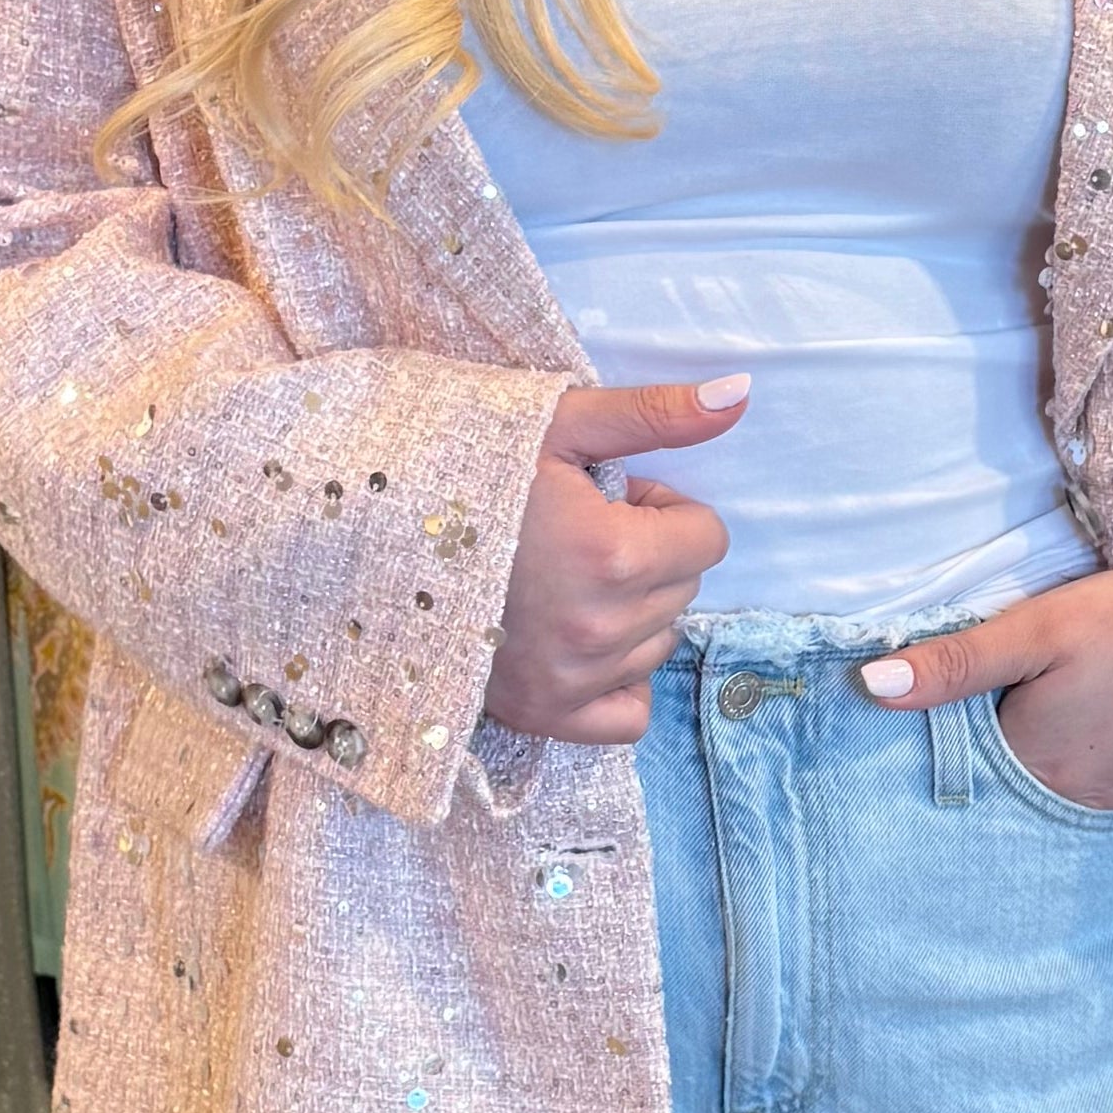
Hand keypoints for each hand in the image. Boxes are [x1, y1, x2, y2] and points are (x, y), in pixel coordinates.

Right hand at [485, 379, 744, 742]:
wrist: (374, 535)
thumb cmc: (466, 470)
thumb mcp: (558, 425)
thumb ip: (653, 414)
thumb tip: (738, 397)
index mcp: (613, 556)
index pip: (708, 538)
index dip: (662, 511)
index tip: (609, 502)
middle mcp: (601, 629)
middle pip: (685, 589)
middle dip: (648, 557)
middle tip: (576, 537)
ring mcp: (573, 681)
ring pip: (659, 643)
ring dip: (631, 612)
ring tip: (564, 582)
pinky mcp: (545, 716)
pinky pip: (630, 716)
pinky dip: (619, 682)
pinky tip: (581, 645)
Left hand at [863, 566, 1112, 808]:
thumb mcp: (1041, 626)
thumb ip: (957, 662)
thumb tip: (869, 687)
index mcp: (1025, 759)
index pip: (961, 749)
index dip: (955, 716)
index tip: (965, 683)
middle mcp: (1064, 796)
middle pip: (1007, 770)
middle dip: (999, 735)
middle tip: (1021, 683)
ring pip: (1053, 777)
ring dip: (1048, 748)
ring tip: (1063, 699)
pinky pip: (1100, 782)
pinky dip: (1091, 756)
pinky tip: (1102, 718)